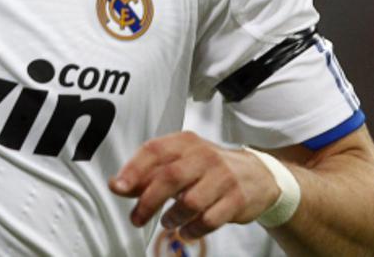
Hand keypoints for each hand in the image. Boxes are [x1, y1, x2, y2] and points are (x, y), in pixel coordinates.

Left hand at [109, 131, 280, 239]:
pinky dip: (192, 230)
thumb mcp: (180, 163)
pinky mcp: (236, 199)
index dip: (134, 170)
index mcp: (185, 142)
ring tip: (166, 221)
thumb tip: (117, 186)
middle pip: (170, 177)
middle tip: (136, 218)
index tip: (118, 188)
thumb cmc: (208, 169)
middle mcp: (204, 155)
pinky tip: (186, 230)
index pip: (154, 151)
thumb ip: (149, 174)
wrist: (256, 175)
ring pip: (189, 202)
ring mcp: (223, 177)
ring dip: (172, 217)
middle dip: (148, 201)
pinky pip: (208, 220)